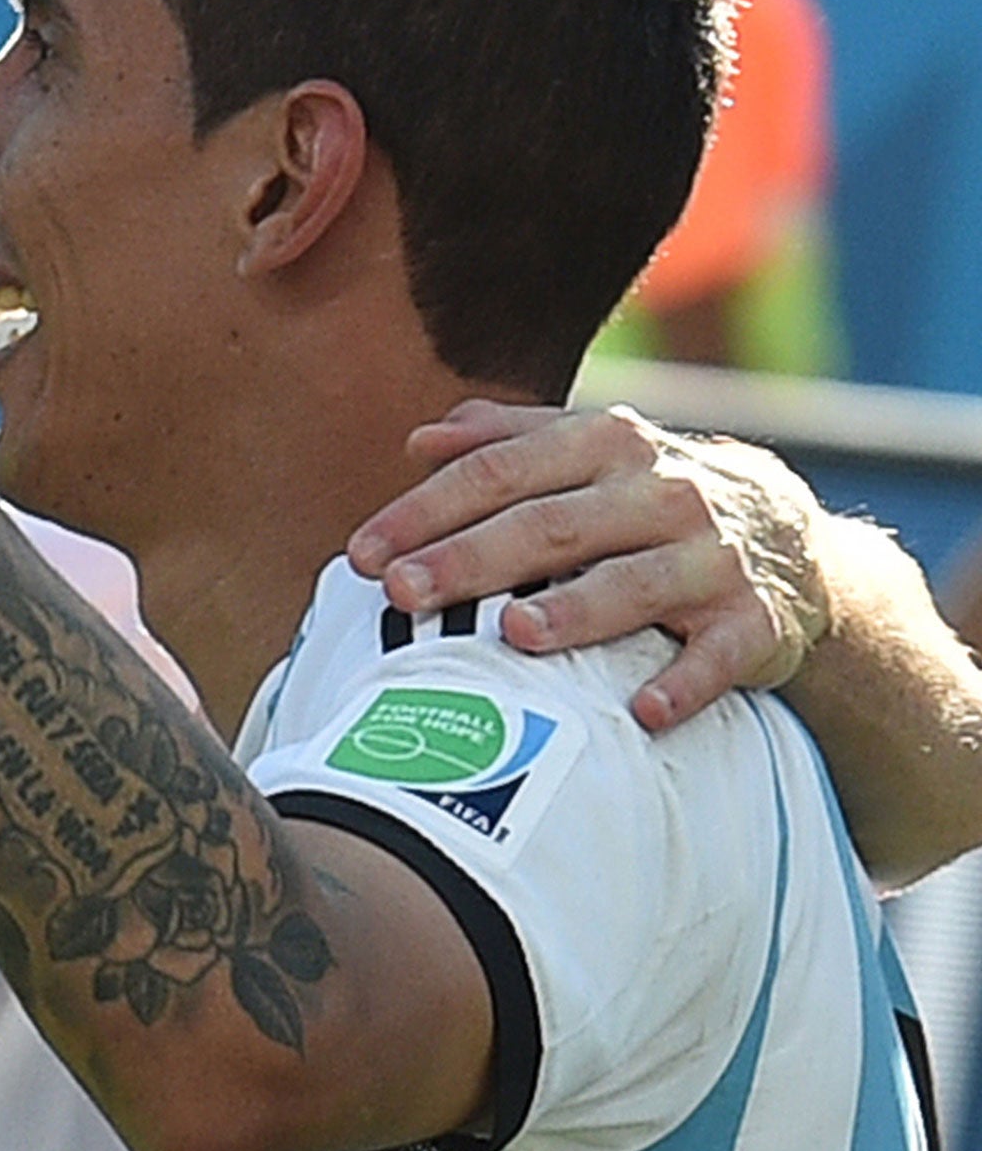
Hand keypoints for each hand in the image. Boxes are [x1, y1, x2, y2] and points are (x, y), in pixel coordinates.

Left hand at [346, 400, 831, 730]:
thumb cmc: (643, 497)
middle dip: (470, 559)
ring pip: (635, 584)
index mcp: (603, 443)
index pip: (498, 472)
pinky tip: (643, 711)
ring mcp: (712, 556)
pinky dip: (685, 682)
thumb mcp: (583, 450)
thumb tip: (418, 443)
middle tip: (400, 593)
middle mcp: (659, 492)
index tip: (362, 554)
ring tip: (513, 633)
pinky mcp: (755, 620)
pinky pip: (720, 654)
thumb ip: (502, 440)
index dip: (426, 511)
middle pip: (550, 526)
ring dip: (576, 611)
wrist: (787, 538)